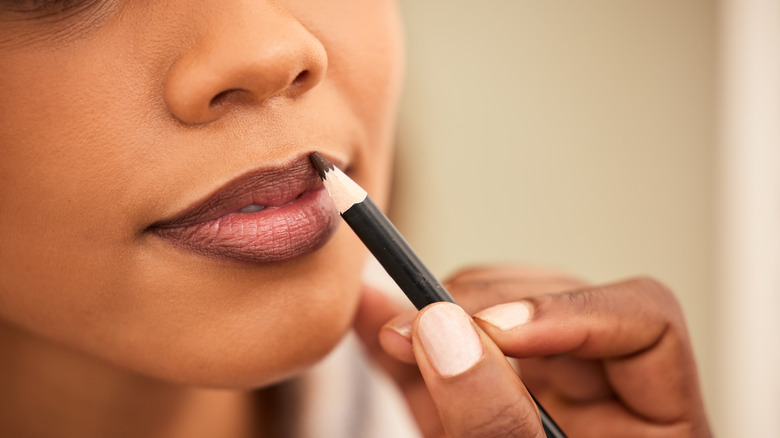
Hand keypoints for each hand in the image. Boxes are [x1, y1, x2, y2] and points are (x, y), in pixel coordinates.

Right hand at [354, 266, 711, 437]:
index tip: (497, 331)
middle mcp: (603, 402)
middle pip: (558, 309)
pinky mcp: (485, 409)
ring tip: (392, 332)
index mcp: (654, 428)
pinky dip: (407, 346)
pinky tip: (374, 326)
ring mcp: (539, 401)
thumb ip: (494, 424)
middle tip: (419, 329)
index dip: (570, 309)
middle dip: (482, 311)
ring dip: (441, 320)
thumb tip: (441, 329)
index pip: (643, 322)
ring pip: (499, 320)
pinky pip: (449, 359)